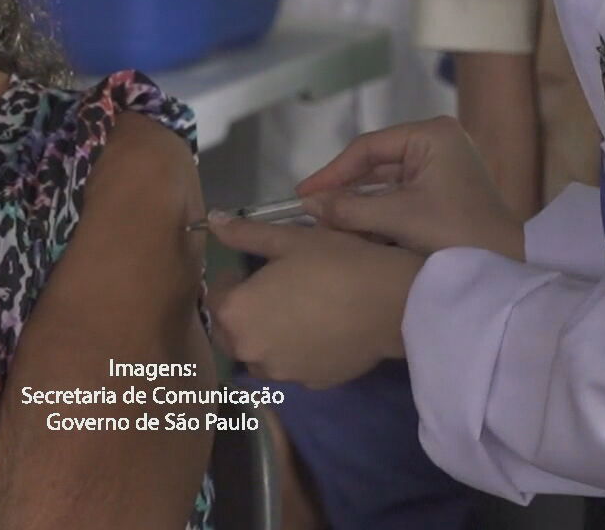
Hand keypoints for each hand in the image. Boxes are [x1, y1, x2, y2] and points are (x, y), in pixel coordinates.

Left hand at [204, 216, 423, 388]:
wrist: (391, 303)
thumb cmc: (335, 264)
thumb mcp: (288, 240)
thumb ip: (245, 234)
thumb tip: (213, 220)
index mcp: (236, 313)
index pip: (215, 297)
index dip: (231, 281)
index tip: (249, 271)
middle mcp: (249, 350)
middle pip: (231, 332)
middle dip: (242, 313)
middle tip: (270, 292)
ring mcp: (280, 372)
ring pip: (260, 353)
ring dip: (266, 336)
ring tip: (296, 313)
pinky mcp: (310, 383)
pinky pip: (291, 366)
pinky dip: (296, 352)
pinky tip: (319, 332)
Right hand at [298, 117, 526, 259]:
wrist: (508, 266)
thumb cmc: (457, 234)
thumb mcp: (398, 218)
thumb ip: (349, 208)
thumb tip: (307, 204)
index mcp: (432, 134)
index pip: (368, 148)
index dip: (332, 172)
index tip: (303, 194)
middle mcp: (437, 141)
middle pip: (375, 163)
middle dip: (345, 189)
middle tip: (311, 210)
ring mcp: (441, 164)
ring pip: (385, 181)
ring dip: (359, 203)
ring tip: (326, 221)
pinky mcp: (442, 188)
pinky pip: (399, 194)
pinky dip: (377, 211)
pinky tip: (353, 226)